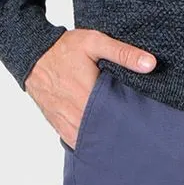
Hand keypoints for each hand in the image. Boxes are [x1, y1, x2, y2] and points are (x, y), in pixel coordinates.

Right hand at [25, 28, 156, 148]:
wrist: (33, 54)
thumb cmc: (64, 48)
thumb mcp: (95, 42)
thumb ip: (123, 53)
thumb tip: (150, 64)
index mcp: (88, 94)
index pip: (116, 118)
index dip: (131, 121)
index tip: (143, 122)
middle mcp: (76, 113)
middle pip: (103, 132)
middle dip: (119, 133)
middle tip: (135, 132)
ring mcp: (65, 121)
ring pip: (89, 140)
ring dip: (103, 139)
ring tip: (120, 137)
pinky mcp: (57, 124)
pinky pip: (74, 141)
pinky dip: (87, 141)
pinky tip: (99, 139)